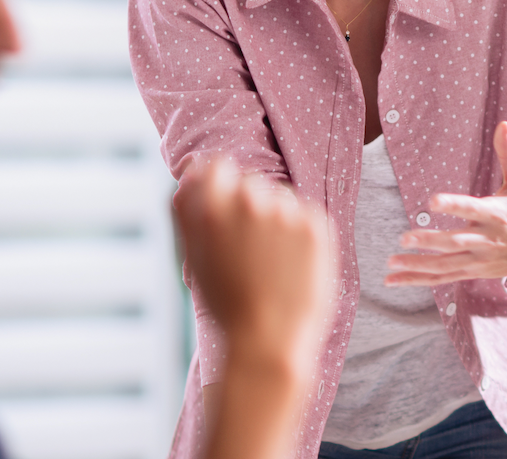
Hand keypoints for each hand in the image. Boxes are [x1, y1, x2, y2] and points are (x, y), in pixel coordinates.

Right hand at [173, 155, 337, 373]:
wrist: (268, 341)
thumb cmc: (228, 304)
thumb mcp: (195, 257)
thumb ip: (190, 210)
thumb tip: (193, 171)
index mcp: (210, 207)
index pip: (217, 166)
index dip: (222, 185)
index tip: (228, 208)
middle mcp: (247, 201)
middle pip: (251, 183)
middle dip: (251, 208)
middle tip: (251, 252)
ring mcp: (284, 210)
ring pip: (281, 199)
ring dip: (278, 221)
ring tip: (272, 264)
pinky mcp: (315, 223)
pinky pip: (306, 215)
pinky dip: (302, 235)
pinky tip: (293, 266)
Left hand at [386, 121, 506, 305]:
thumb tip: (503, 123)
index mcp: (497, 215)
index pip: (473, 209)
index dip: (454, 205)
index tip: (432, 200)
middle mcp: (486, 240)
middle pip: (455, 243)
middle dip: (430, 242)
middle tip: (404, 237)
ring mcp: (478, 259)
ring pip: (445, 265)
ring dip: (418, 265)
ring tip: (392, 261)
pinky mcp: (471, 271)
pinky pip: (441, 278)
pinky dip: (417, 280)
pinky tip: (393, 280)